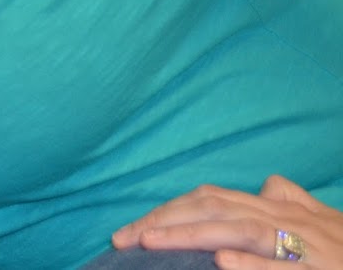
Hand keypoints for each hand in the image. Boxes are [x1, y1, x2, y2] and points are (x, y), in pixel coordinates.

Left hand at [111, 176, 342, 268]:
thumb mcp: (323, 220)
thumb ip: (291, 200)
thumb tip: (269, 184)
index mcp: (279, 208)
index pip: (212, 199)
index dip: (170, 210)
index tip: (133, 229)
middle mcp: (285, 219)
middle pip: (214, 208)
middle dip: (165, 221)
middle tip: (123, 238)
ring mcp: (304, 244)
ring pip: (240, 229)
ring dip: (191, 234)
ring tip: (150, 242)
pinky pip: (281, 264)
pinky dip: (251, 263)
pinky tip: (221, 262)